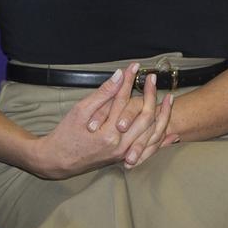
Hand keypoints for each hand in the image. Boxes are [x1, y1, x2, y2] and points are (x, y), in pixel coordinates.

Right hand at [30, 62, 172, 178]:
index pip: (124, 100)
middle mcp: (120, 145)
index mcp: (109, 132)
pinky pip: (148, 149)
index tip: (135, 66)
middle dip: (150, 95)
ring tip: (169, 98)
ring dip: (162, 116)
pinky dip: (160, 140)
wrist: (56, 161)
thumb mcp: (80, 111)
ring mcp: (124, 153)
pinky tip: (171, 134)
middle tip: (152, 78)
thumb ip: (103, 94)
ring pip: (151, 134)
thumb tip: (119, 75)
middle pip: (145, 117)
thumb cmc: (65, 134)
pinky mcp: (124, 157)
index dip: (130, 81)